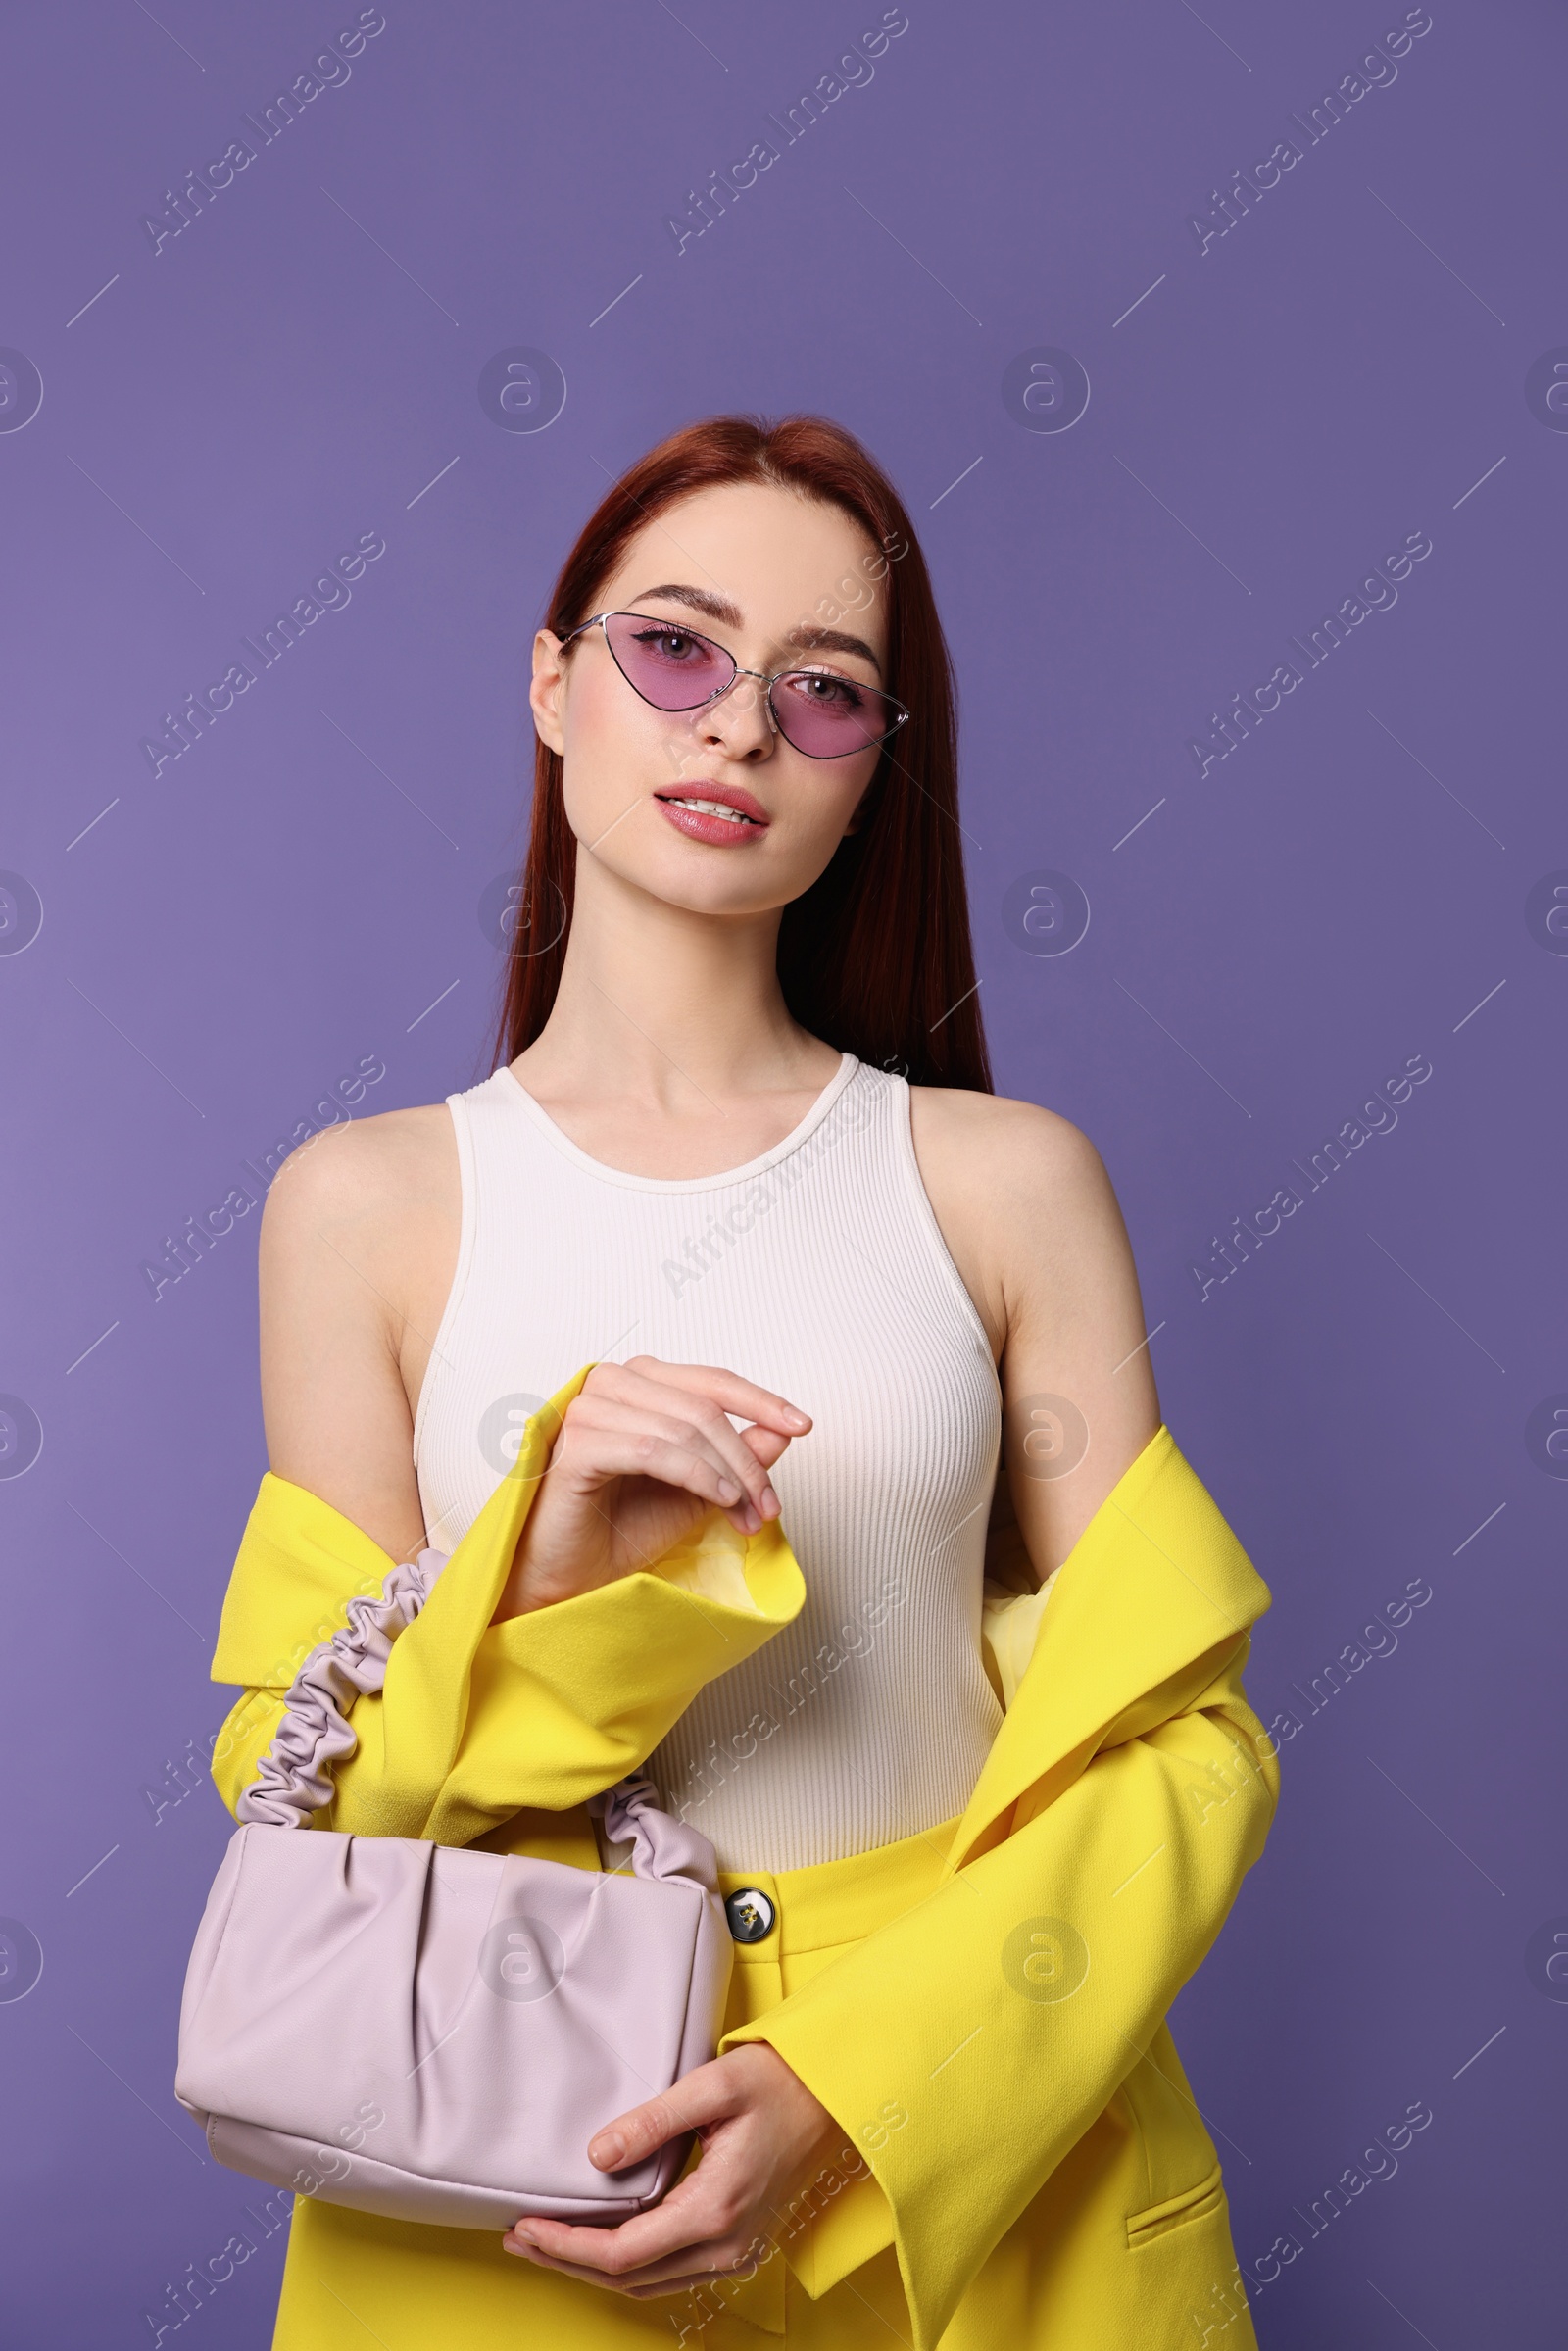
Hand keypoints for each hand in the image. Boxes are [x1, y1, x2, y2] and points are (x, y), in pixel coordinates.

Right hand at [494, 1357, 810, 1618]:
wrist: (569, 1579)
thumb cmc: (619, 1530)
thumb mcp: (699, 1491)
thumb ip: (738, 1457)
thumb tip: (782, 1430)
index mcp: (638, 1384)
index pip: (710, 1381)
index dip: (761, 1401)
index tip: (802, 1424)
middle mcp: (610, 1385)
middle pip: (703, 1406)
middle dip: (747, 1459)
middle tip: (768, 1504)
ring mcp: (587, 1411)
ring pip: (682, 1427)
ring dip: (728, 1474)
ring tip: (746, 1512)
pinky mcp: (575, 1447)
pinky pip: (652, 1449)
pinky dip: (696, 1473)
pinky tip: (719, 1499)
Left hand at [501, 2042, 842, 2297]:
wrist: (836, 2095)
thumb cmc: (779, 2082)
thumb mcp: (712, 2087)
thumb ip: (652, 2122)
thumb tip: (596, 2155)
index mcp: (714, 2209)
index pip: (621, 2253)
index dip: (565, 2246)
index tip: (524, 2228)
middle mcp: (726, 2245)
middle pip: (628, 2278)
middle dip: (567, 2263)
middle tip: (519, 2240)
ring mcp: (737, 2252)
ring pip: (649, 2283)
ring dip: (594, 2269)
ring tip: (547, 2244)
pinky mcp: (741, 2245)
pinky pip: (672, 2273)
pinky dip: (629, 2266)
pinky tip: (602, 2243)